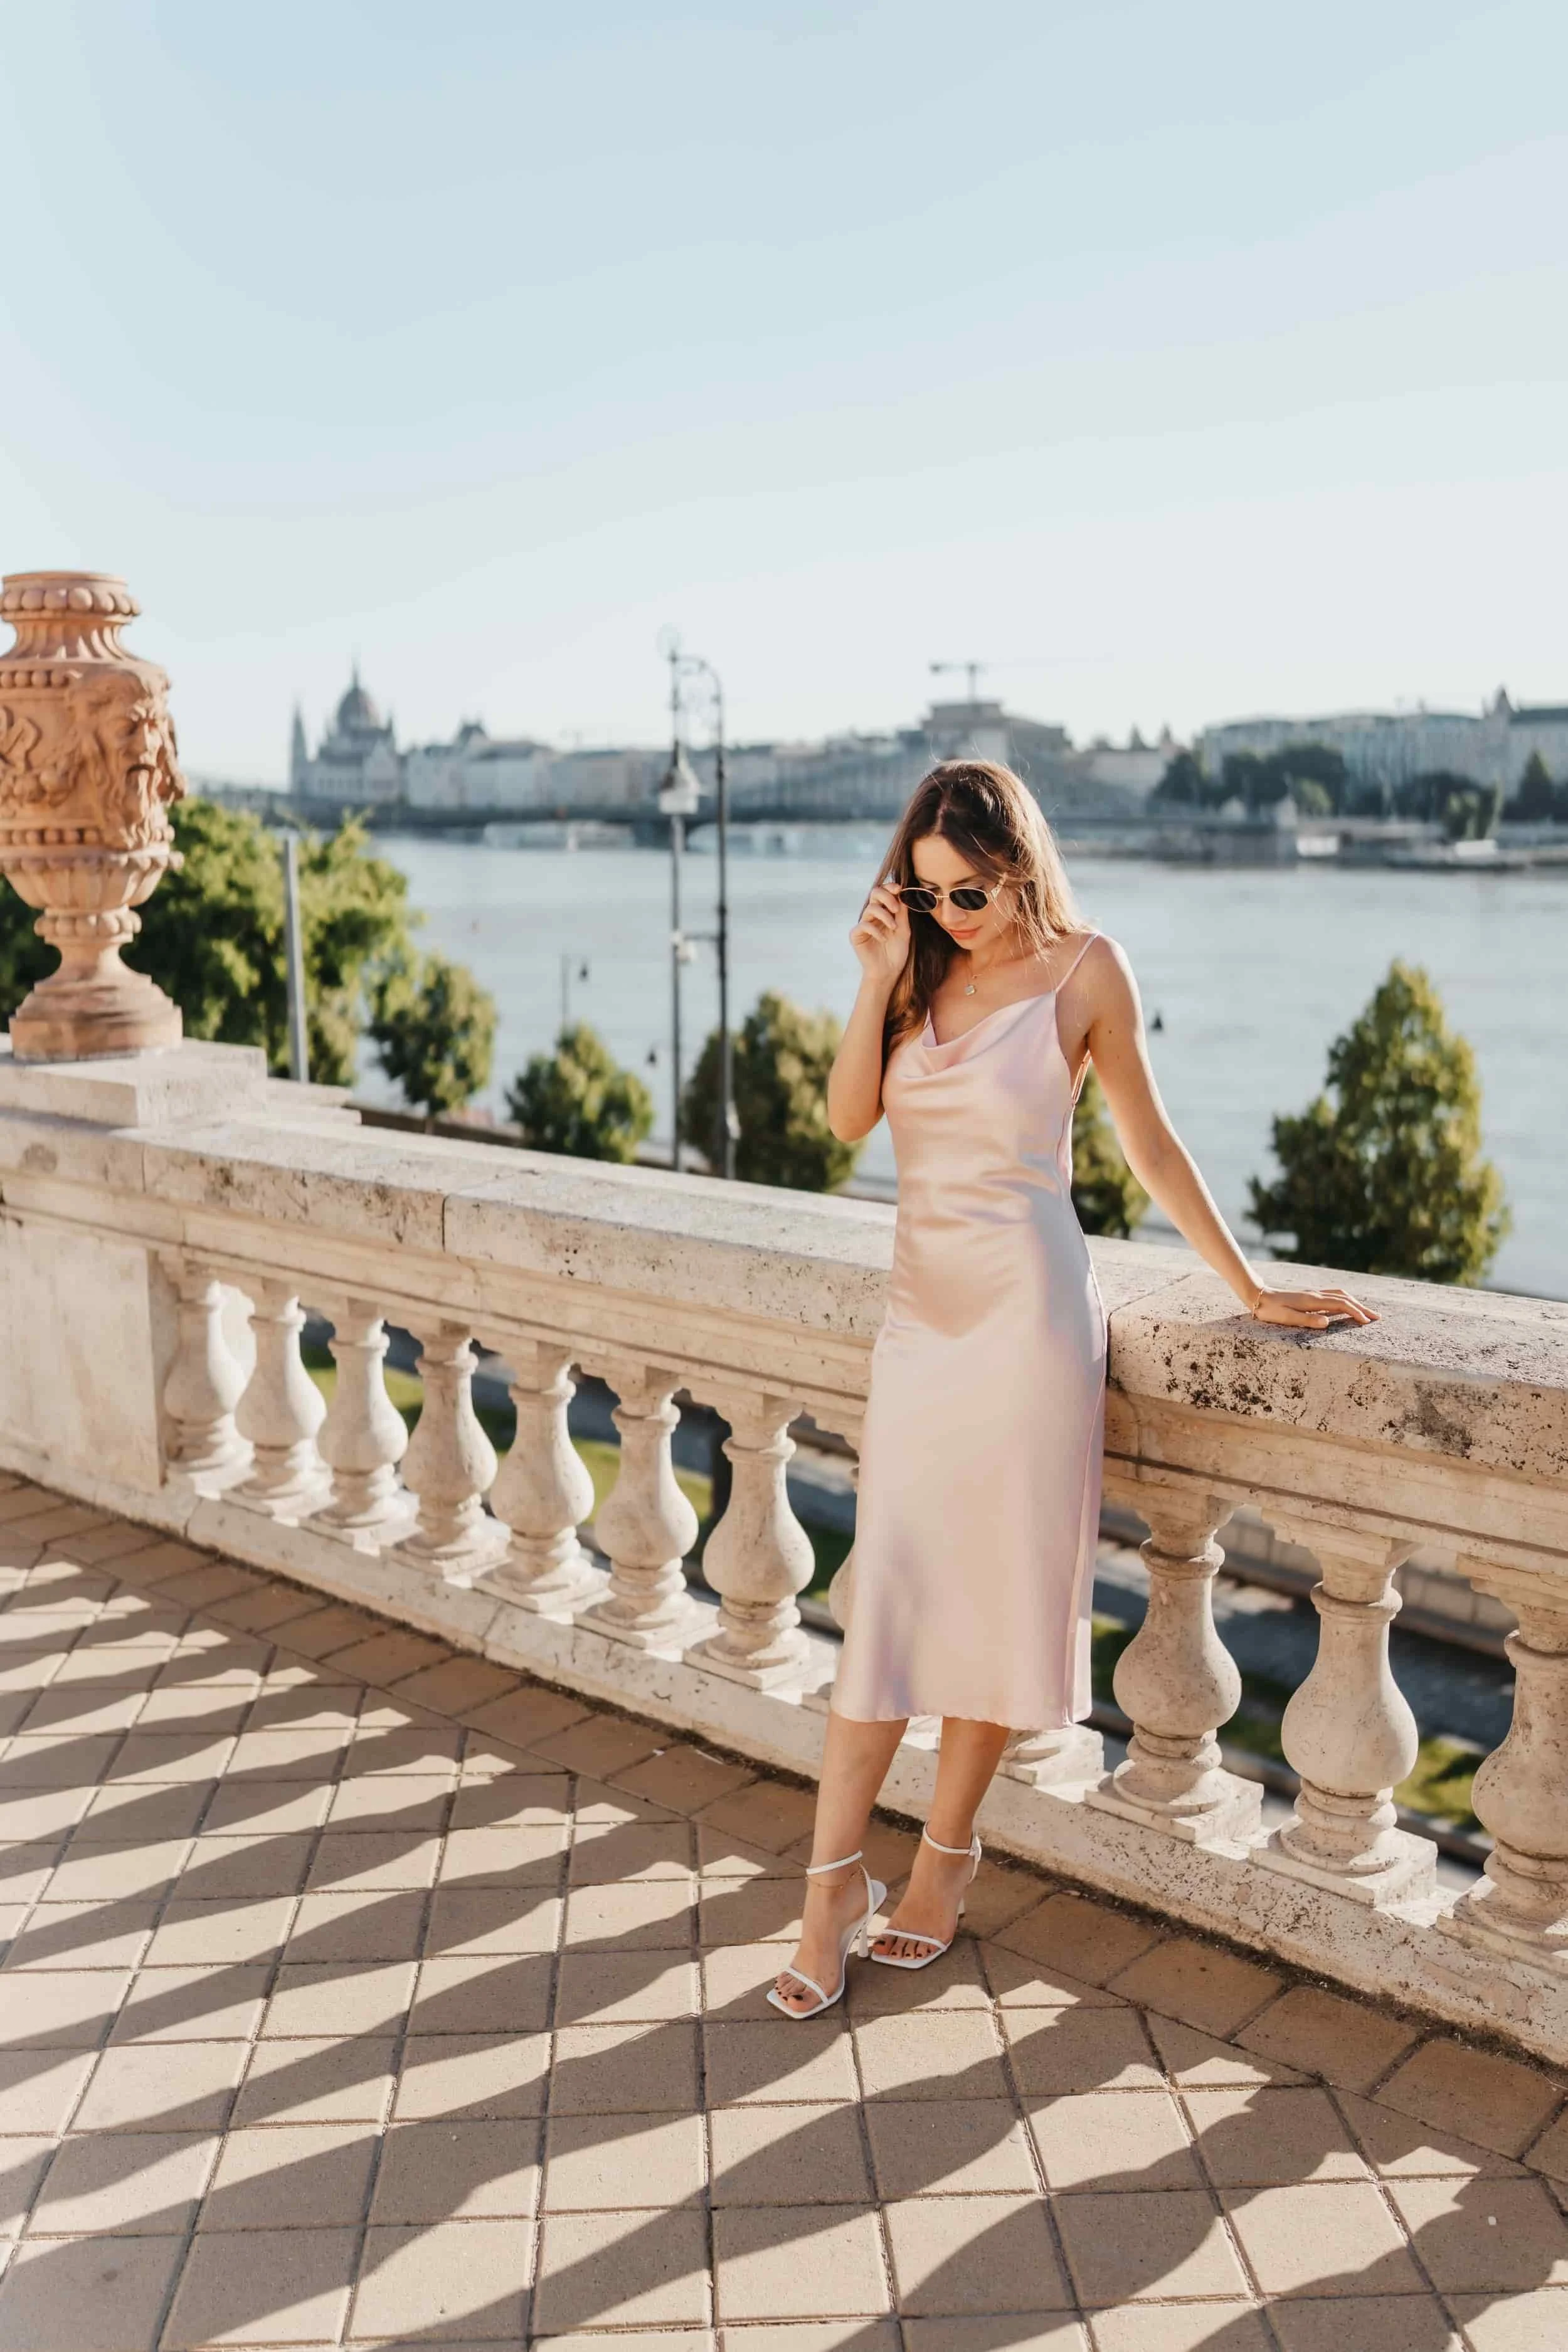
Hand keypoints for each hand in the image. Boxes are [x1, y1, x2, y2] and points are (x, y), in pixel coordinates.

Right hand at [850, 882, 911, 988]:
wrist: (888, 972)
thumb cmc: (896, 952)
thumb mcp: (904, 930)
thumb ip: (902, 912)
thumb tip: (903, 893)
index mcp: (885, 912)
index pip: (885, 892)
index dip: (891, 887)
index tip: (900, 889)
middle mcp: (873, 915)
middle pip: (875, 893)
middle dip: (887, 897)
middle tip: (896, 908)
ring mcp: (864, 924)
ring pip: (870, 909)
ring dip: (885, 916)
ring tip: (893, 928)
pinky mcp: (856, 935)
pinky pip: (864, 925)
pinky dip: (875, 930)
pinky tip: (883, 940)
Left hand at [1248, 1284, 1377, 1330]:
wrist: (1257, 1296)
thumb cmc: (1269, 1310)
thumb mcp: (1286, 1318)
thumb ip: (1306, 1321)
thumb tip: (1327, 1323)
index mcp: (1313, 1301)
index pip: (1341, 1305)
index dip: (1356, 1313)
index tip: (1367, 1322)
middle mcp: (1316, 1295)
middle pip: (1345, 1298)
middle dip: (1362, 1307)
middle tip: (1377, 1317)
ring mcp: (1313, 1294)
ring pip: (1340, 1295)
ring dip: (1355, 1303)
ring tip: (1366, 1312)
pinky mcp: (1310, 1296)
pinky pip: (1333, 1296)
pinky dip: (1346, 1300)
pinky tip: (1347, 1306)